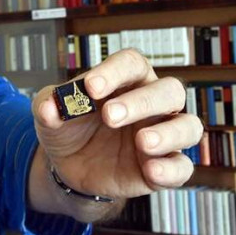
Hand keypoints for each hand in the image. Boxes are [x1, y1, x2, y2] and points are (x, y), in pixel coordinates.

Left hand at [32, 48, 203, 199]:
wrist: (69, 166)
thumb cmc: (68, 128)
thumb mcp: (50, 115)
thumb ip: (47, 106)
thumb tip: (48, 107)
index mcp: (126, 81)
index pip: (131, 64)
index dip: (114, 72)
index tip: (90, 87)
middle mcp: (151, 104)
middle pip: (169, 90)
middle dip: (141, 102)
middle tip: (110, 116)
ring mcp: (161, 135)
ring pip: (188, 126)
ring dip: (169, 133)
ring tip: (142, 142)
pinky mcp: (163, 167)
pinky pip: (182, 167)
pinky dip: (171, 169)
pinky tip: (151, 171)